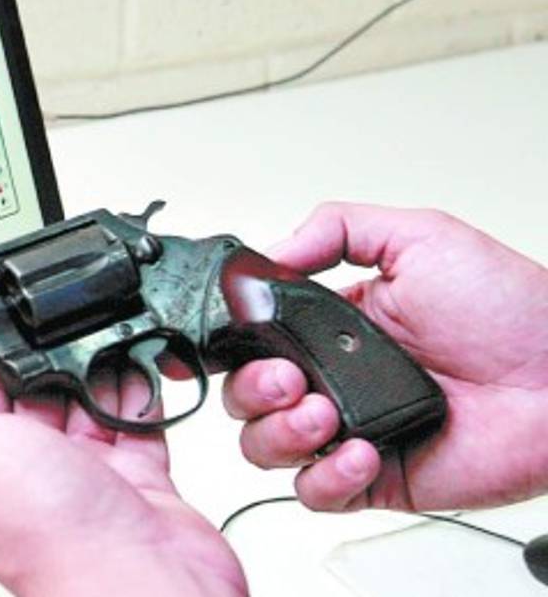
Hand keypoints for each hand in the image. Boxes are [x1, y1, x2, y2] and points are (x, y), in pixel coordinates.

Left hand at [0, 347, 245, 596]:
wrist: (135, 576)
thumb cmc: (44, 531)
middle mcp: (27, 477)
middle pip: (32, 396)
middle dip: (45, 361)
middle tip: (58, 330)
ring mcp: (83, 479)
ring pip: (85, 406)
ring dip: (95, 374)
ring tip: (103, 344)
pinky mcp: (134, 481)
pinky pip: (134, 427)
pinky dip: (137, 400)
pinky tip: (137, 372)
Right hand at [224, 202, 547, 510]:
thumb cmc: (514, 310)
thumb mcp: (421, 238)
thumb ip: (337, 228)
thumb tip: (269, 252)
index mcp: (331, 325)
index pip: (251, 339)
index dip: (222, 347)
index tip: (208, 349)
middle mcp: (332, 378)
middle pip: (244, 397)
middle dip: (251, 390)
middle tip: (289, 379)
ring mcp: (348, 430)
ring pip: (266, 448)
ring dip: (280, 434)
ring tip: (324, 415)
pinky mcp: (374, 478)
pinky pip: (316, 493)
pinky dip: (326, 477)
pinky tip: (361, 452)